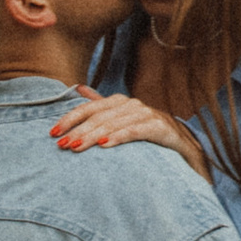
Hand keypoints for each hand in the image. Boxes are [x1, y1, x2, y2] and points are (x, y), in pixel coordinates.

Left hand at [51, 92, 207, 183]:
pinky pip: (137, 131)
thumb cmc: (151, 140)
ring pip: (115, 123)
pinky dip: (120, 136)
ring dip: (93, 135)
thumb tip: (78, 89)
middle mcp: (134, 105)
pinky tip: (105, 145)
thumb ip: (102, 107)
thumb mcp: (123, 123)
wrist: (189, 152)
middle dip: (78, 130)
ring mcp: (149, 115)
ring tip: (76, 147)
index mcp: (121, 103)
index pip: (90, 108)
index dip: (70, 118)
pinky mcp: (163, 128)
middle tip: (61, 144)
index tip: (52, 133)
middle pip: (100, 116)